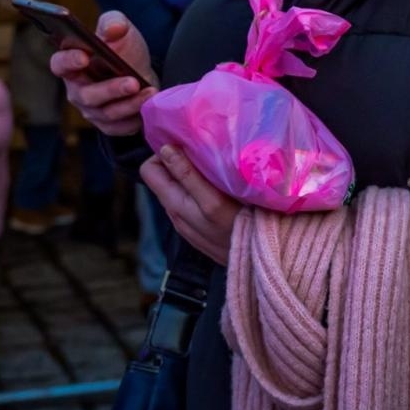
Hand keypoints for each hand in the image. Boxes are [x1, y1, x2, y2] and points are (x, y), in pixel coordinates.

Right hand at [49, 11, 158, 136]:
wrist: (142, 72)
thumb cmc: (124, 50)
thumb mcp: (121, 29)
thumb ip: (114, 22)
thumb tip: (112, 29)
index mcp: (72, 64)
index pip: (60, 64)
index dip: (69, 61)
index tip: (85, 56)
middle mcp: (77, 90)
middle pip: (86, 95)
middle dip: (110, 89)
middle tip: (132, 82)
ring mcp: (92, 110)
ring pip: (106, 113)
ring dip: (129, 104)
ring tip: (149, 91)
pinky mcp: (108, 125)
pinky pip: (119, 127)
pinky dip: (134, 118)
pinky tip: (148, 106)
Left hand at [141, 144, 239, 266]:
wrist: (259, 263)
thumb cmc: (239, 228)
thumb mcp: (213, 201)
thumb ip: (188, 176)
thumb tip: (165, 149)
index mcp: (174, 203)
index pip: (149, 170)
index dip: (165, 154)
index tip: (189, 146)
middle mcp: (175, 214)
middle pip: (164, 178)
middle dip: (179, 162)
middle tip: (205, 153)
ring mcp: (187, 223)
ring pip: (179, 190)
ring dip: (192, 176)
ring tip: (216, 169)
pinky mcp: (201, 229)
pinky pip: (192, 202)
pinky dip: (201, 191)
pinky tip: (221, 189)